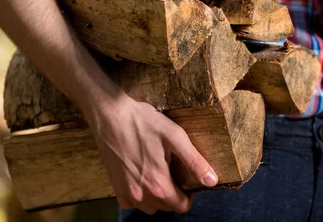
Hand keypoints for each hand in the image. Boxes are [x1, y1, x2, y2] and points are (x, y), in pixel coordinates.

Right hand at [88, 91, 217, 214]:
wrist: (111, 115)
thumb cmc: (143, 122)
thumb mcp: (175, 137)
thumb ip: (194, 161)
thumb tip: (212, 181)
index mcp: (158, 183)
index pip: (181, 206)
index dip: (190, 195)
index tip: (189, 180)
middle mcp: (141, 193)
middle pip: (166, 207)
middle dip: (174, 195)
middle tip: (175, 173)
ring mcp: (126, 191)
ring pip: (148, 207)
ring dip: (157, 198)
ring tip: (160, 176)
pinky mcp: (115, 185)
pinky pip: (130, 203)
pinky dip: (138, 197)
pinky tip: (142, 179)